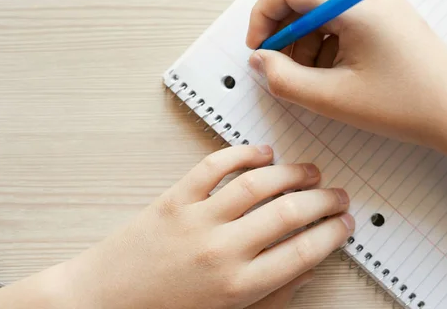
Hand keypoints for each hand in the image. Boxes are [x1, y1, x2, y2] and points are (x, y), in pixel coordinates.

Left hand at [0, 145, 353, 308]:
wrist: (102, 302)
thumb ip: (270, 295)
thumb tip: (304, 268)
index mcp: (238, 287)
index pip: (303, 252)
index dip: (331, 233)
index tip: (343, 223)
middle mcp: (222, 250)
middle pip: (288, 213)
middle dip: (323, 200)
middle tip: (337, 194)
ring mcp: (198, 220)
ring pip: (258, 184)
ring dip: (292, 173)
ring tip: (310, 171)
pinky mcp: (175, 199)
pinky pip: (215, 165)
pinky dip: (243, 153)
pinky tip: (262, 153)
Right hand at [246, 0, 446, 168]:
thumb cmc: (404, 106)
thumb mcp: (333, 98)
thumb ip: (284, 79)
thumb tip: (259, 61)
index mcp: (355, 3)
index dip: (263, 17)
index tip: (259, 50)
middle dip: (283, 30)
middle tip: (278, 66)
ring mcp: (379, 1)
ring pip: (321, 8)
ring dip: (304, 40)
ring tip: (309, 78)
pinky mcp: (385, 16)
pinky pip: (341, 18)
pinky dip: (325, 42)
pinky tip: (331, 74)